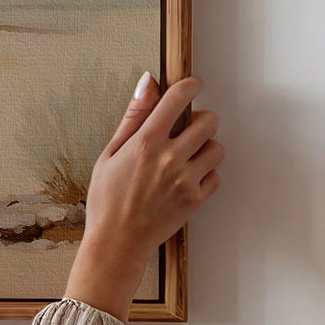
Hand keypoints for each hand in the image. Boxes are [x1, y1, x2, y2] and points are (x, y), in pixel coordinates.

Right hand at [64, 73, 222, 315]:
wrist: (116, 242)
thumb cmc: (107, 199)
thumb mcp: (110, 153)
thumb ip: (133, 116)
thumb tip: (148, 82)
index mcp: (145, 142)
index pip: (178, 98)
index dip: (190, 86)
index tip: (193, 85)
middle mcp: (169, 158)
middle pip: (209, 121)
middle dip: (202, 120)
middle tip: (189, 129)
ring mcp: (185, 180)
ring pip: (217, 148)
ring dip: (207, 147)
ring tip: (190, 156)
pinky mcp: (195, 200)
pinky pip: (216, 177)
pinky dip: (206, 175)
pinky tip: (188, 178)